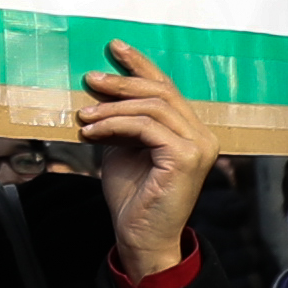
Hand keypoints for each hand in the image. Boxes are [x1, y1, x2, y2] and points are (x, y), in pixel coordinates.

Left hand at [77, 39, 218, 279]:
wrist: (141, 239)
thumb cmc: (133, 199)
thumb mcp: (124, 149)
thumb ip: (123, 122)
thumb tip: (100, 93)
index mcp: (191, 131)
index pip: (167, 88)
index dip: (141, 65)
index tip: (114, 48)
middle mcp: (202, 135)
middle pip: (161, 90)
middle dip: (123, 79)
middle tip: (91, 78)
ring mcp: (198, 145)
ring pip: (152, 106)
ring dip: (112, 106)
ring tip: (84, 114)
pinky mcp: (186, 157)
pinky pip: (146, 126)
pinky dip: (115, 124)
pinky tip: (92, 131)